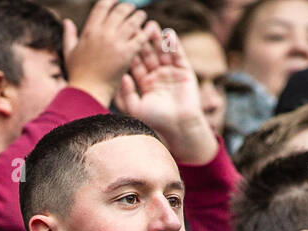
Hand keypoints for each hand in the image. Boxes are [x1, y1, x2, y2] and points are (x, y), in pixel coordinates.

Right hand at [63, 0, 150, 106]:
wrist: (88, 94)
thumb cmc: (78, 76)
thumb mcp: (70, 53)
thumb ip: (69, 35)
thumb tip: (67, 22)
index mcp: (89, 31)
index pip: (102, 6)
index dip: (111, 1)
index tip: (117, 0)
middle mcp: (103, 33)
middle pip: (120, 10)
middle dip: (127, 7)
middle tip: (132, 9)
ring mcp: (116, 42)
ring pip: (132, 20)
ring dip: (139, 16)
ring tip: (142, 16)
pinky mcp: (127, 53)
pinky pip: (140, 36)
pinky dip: (146, 31)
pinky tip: (150, 28)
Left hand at [115, 26, 215, 164]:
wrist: (179, 128)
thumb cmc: (155, 122)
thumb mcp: (134, 108)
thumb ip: (125, 94)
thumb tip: (122, 76)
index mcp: (144, 84)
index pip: (135, 63)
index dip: (130, 51)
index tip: (122, 38)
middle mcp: (157, 76)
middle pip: (148, 54)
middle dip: (142, 40)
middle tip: (135, 26)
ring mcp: (171, 72)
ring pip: (162, 52)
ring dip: (157, 39)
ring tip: (151, 25)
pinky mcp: (185, 71)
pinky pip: (178, 55)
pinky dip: (173, 44)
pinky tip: (168, 34)